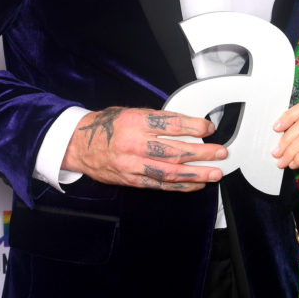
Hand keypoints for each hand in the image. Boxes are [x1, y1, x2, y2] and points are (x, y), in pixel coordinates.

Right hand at [62, 106, 226, 190]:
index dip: (193, 127)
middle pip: (175, 150)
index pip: (170, 125)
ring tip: (214, 173)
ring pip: (170, 172)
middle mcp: (134, 144)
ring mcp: (132, 165)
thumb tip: (186, 125)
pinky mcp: (131, 180)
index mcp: (135, 122)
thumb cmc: (106, 126)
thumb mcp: (130, 112)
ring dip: (196, 174)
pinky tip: (196, 184)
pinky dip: (180, 185)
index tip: (208, 129)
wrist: (78, 145)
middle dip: (202, 153)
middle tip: (220, 153)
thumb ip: (156, 119)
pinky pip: (160, 184)